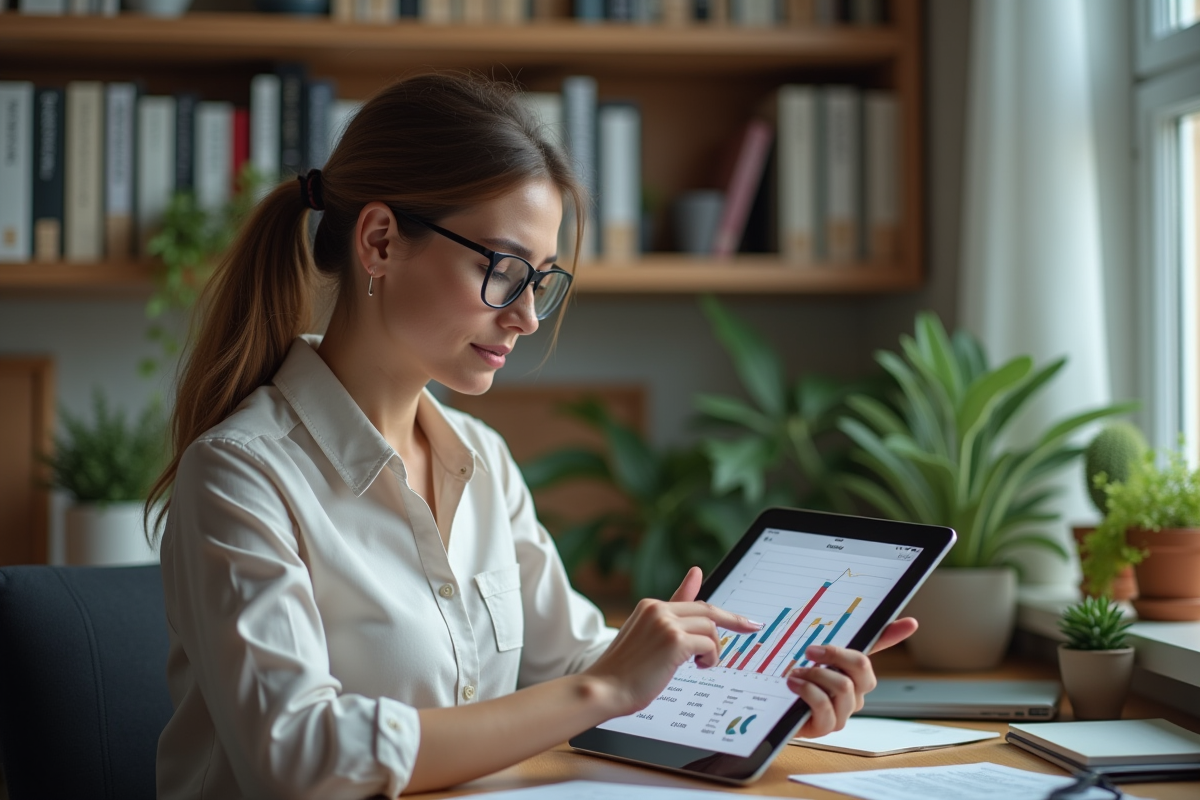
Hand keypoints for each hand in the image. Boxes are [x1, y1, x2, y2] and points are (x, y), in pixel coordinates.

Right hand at [585, 566, 761, 716]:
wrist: (604, 689)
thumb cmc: (625, 669)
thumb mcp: (648, 635)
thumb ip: (672, 611)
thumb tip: (693, 577)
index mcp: (650, 606)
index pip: (694, 602)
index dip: (722, 611)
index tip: (743, 616)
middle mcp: (658, 609)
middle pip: (708, 611)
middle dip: (734, 621)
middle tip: (753, 628)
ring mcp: (666, 623)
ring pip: (710, 628)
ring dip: (712, 649)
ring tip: (700, 665)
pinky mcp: (675, 641)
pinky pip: (708, 645)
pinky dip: (710, 658)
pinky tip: (699, 667)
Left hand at [788, 617, 917, 738]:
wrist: (772, 710)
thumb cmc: (795, 679)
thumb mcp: (809, 654)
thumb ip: (829, 637)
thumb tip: (864, 622)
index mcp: (854, 672)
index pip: (877, 648)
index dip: (894, 634)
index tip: (911, 622)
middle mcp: (855, 692)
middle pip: (862, 667)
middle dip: (835, 654)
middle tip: (809, 651)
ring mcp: (844, 711)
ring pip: (843, 686)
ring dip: (814, 675)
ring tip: (794, 674)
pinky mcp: (827, 727)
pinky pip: (825, 706)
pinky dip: (807, 691)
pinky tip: (793, 685)